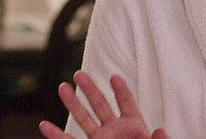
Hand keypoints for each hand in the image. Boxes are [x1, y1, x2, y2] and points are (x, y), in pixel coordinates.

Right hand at [39, 70, 166, 138]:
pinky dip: (57, 136)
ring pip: (84, 119)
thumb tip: (160, 130)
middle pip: (101, 105)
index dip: (121, 90)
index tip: (114, 77)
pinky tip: (45, 125)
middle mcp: (114, 129)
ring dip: (73, 104)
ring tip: (62, 87)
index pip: (126, 103)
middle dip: (90, 89)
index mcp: (133, 126)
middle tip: (80, 74)